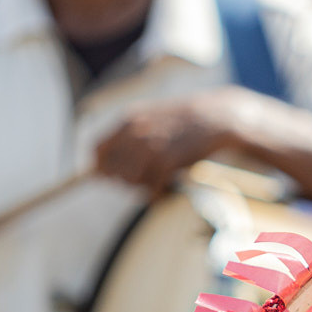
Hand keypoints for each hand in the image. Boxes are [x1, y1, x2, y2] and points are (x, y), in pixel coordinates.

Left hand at [93, 89, 248, 194]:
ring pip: (130, 181)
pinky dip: (156, 194)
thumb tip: (103, 165)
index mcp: (128, 120)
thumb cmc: (183, 121)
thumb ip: (127, 136)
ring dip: (141, 188)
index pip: (97, 149)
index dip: (100, 166)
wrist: (214, 118)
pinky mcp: (168, 161)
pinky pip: (151, 188)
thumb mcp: (150, 118)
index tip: (109, 176)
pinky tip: (165, 189)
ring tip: (155, 184)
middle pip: (112, 170)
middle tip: (142, 181)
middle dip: (123, 181)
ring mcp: (151, 147)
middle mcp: (135, 133)